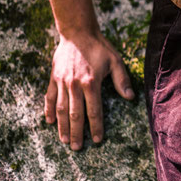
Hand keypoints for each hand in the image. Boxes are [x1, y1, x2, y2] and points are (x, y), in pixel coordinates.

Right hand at [44, 30, 134, 149]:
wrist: (78, 32)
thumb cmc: (100, 47)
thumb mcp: (116, 61)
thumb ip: (122, 80)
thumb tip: (130, 98)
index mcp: (91, 83)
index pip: (94, 111)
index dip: (96, 127)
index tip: (97, 140)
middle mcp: (75, 85)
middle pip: (75, 115)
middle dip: (76, 133)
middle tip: (77, 148)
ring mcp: (62, 82)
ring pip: (61, 109)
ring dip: (62, 126)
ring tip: (64, 141)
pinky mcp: (54, 78)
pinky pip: (50, 97)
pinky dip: (49, 110)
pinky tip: (49, 121)